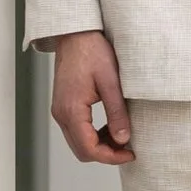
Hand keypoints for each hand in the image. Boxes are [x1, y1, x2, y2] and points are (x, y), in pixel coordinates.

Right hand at [47, 29, 133, 166]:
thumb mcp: (111, 82)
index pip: (89, 149)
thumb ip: (117, 113)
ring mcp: (60, 110)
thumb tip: (123, 139)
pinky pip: (76, 130)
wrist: (76, 34)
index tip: (130, 153)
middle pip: (81, 151)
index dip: (111, 157)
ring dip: (99, 145)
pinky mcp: (63, 106)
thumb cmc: (92, 51)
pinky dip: (93, 135)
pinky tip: (109, 126)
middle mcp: (61, 113)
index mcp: (72, 110)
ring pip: (78, 142)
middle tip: (128, 147)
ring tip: (121, 136)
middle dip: (106, 154)